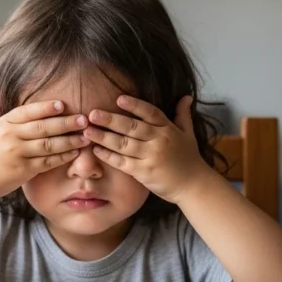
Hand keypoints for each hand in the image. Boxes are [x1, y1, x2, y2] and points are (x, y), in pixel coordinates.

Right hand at [0, 91, 89, 200]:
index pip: (27, 111)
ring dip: (70, 140)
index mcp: (3, 124)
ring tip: (85, 136)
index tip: (62, 104)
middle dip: (66, 122)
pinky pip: (48, 162)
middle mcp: (11, 137)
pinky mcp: (24, 170)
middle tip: (84, 119)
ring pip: (49, 144)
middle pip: (43, 127)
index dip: (46, 107)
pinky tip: (74, 152)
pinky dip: (62, 157)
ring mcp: (18, 154)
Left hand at [84, 95, 211, 203]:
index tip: (119, 99)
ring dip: (103, 137)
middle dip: (110, 120)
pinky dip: (108, 156)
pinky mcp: (144, 172)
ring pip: (123, 144)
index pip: (150, 112)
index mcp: (168, 129)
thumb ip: (183, 114)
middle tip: (92, 114)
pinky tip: (95, 150)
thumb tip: (186, 96)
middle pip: (132, 127)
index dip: (135, 105)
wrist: (194, 186)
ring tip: (87, 131)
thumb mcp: (188, 134)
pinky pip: (122, 162)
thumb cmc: (190, 159)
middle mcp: (159, 140)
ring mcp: (151, 157)